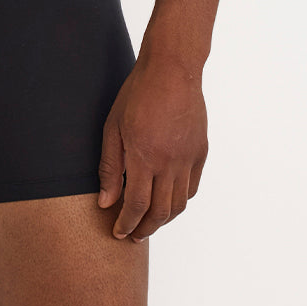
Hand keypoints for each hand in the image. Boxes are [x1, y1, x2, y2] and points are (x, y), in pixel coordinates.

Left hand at [97, 52, 207, 241]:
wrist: (171, 70)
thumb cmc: (137, 93)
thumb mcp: (113, 127)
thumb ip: (111, 167)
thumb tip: (106, 201)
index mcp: (144, 157)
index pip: (136, 205)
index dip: (126, 224)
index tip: (118, 232)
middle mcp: (169, 163)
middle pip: (160, 212)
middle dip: (144, 229)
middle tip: (132, 235)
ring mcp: (188, 158)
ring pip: (179, 204)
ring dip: (163, 219)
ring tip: (149, 222)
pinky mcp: (200, 151)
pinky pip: (192, 187)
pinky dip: (180, 200)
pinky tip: (168, 200)